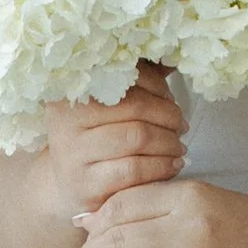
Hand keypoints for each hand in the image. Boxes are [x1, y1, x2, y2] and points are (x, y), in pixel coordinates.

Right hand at [42, 67, 184, 222]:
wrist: (66, 185)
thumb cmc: (95, 138)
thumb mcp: (107, 106)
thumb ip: (137, 82)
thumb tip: (172, 62)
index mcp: (72, 90)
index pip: (127, 76)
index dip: (158, 87)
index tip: (171, 100)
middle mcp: (65, 119)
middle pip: (135, 107)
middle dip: (168, 116)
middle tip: (181, 125)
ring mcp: (73, 154)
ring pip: (137, 138)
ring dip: (169, 142)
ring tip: (179, 145)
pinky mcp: (85, 185)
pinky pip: (134, 170)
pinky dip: (162, 166)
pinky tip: (173, 164)